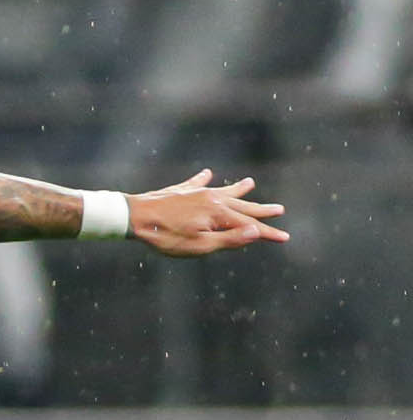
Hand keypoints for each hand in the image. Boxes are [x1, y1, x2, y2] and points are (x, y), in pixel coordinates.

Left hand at [128, 169, 288, 256]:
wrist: (134, 216)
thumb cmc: (165, 237)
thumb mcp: (199, 246)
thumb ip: (229, 240)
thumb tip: (257, 232)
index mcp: (219, 214)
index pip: (249, 226)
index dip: (268, 233)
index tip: (285, 238)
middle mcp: (212, 199)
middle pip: (241, 206)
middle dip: (261, 210)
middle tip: (280, 209)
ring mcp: (196, 192)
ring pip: (223, 191)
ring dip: (238, 189)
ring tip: (250, 183)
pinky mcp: (180, 191)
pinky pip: (196, 182)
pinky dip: (203, 178)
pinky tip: (207, 173)